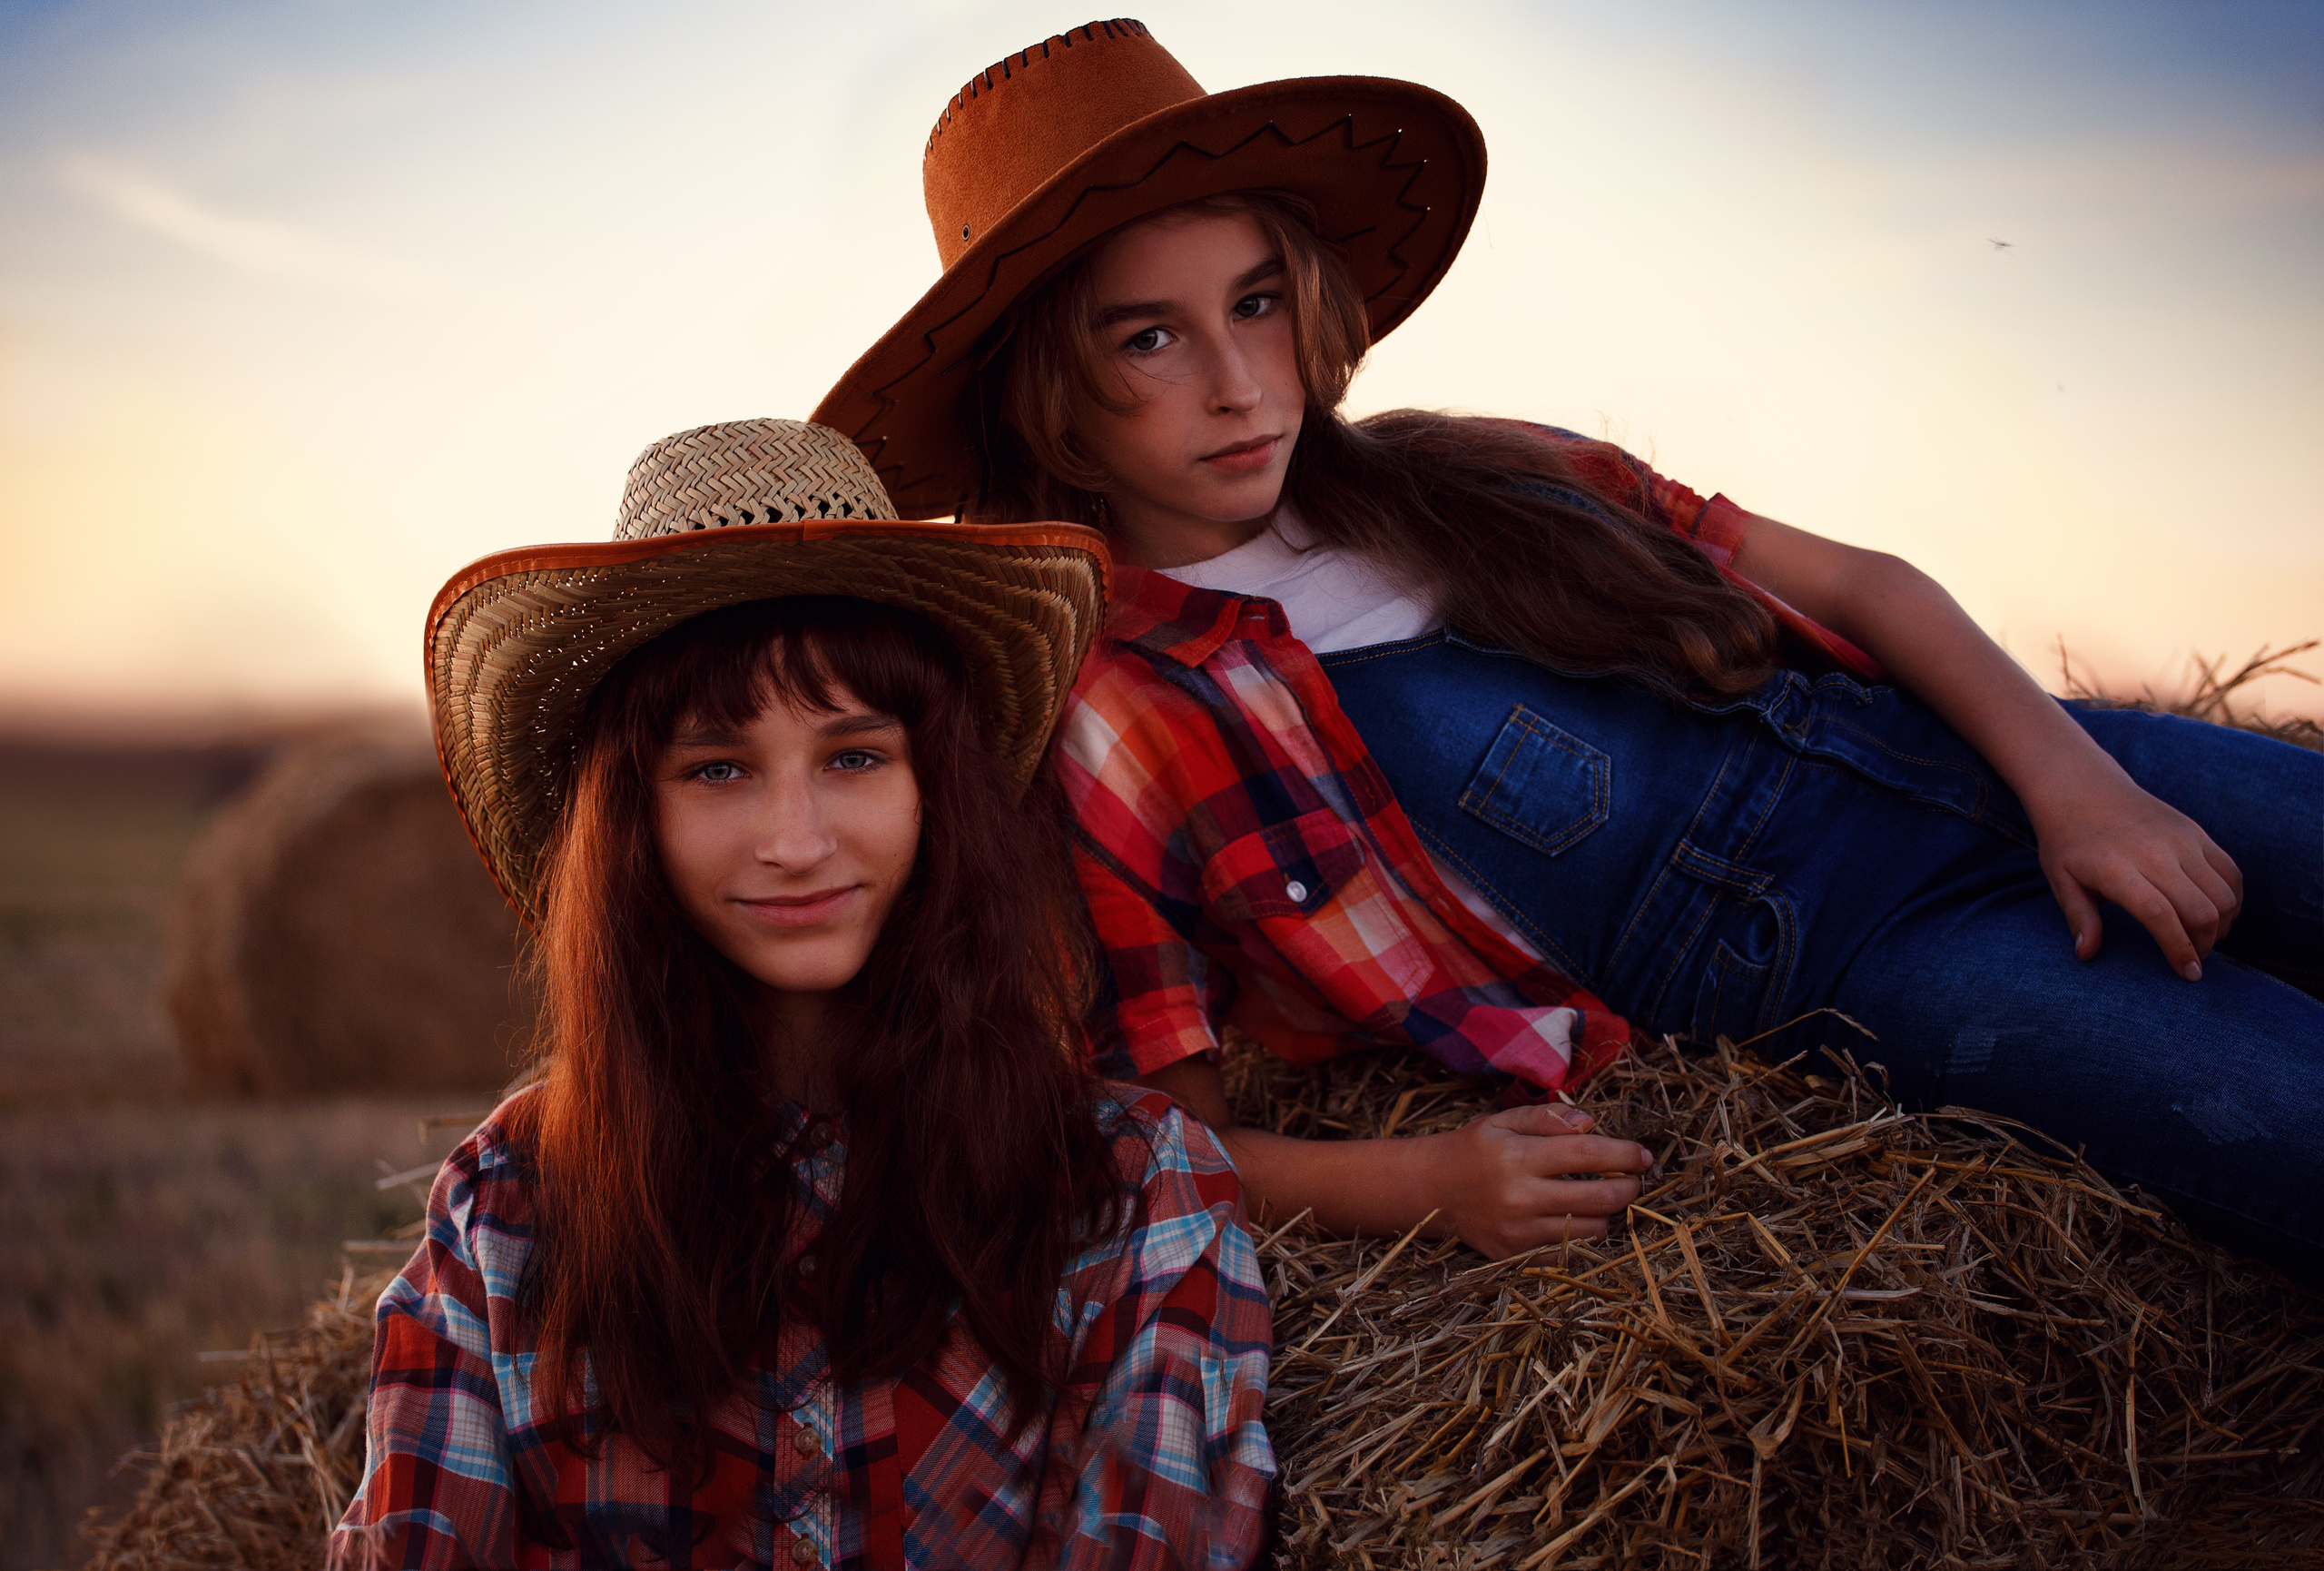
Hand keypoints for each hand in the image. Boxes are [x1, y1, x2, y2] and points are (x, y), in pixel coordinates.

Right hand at [1415, 1103, 1653, 1258]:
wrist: (1429, 1191)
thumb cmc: (1470, 1149)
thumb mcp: (1502, 1121)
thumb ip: (1547, 1119)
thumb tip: (1591, 1124)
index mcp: (1519, 1157)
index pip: (1589, 1155)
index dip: (1624, 1155)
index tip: (1643, 1156)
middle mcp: (1521, 1197)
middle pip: (1600, 1198)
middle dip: (1627, 1188)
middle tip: (1632, 1180)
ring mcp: (1519, 1232)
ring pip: (1591, 1231)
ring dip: (1606, 1214)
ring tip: (1600, 1199)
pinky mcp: (1516, 1255)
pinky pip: (1568, 1253)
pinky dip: (1581, 1237)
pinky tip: (1575, 1219)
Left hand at [2028, 769, 2243, 978]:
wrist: (2083, 787)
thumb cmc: (2067, 840)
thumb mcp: (2061, 880)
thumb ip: (2079, 918)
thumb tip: (2086, 955)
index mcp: (2117, 868)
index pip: (2160, 915)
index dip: (2179, 949)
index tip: (2188, 974)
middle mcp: (2156, 853)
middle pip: (2201, 910)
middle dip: (2204, 944)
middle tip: (2192, 959)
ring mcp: (2181, 839)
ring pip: (2224, 894)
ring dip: (2222, 924)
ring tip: (2203, 938)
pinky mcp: (2196, 832)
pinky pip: (2231, 872)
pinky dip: (2231, 899)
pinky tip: (2215, 913)